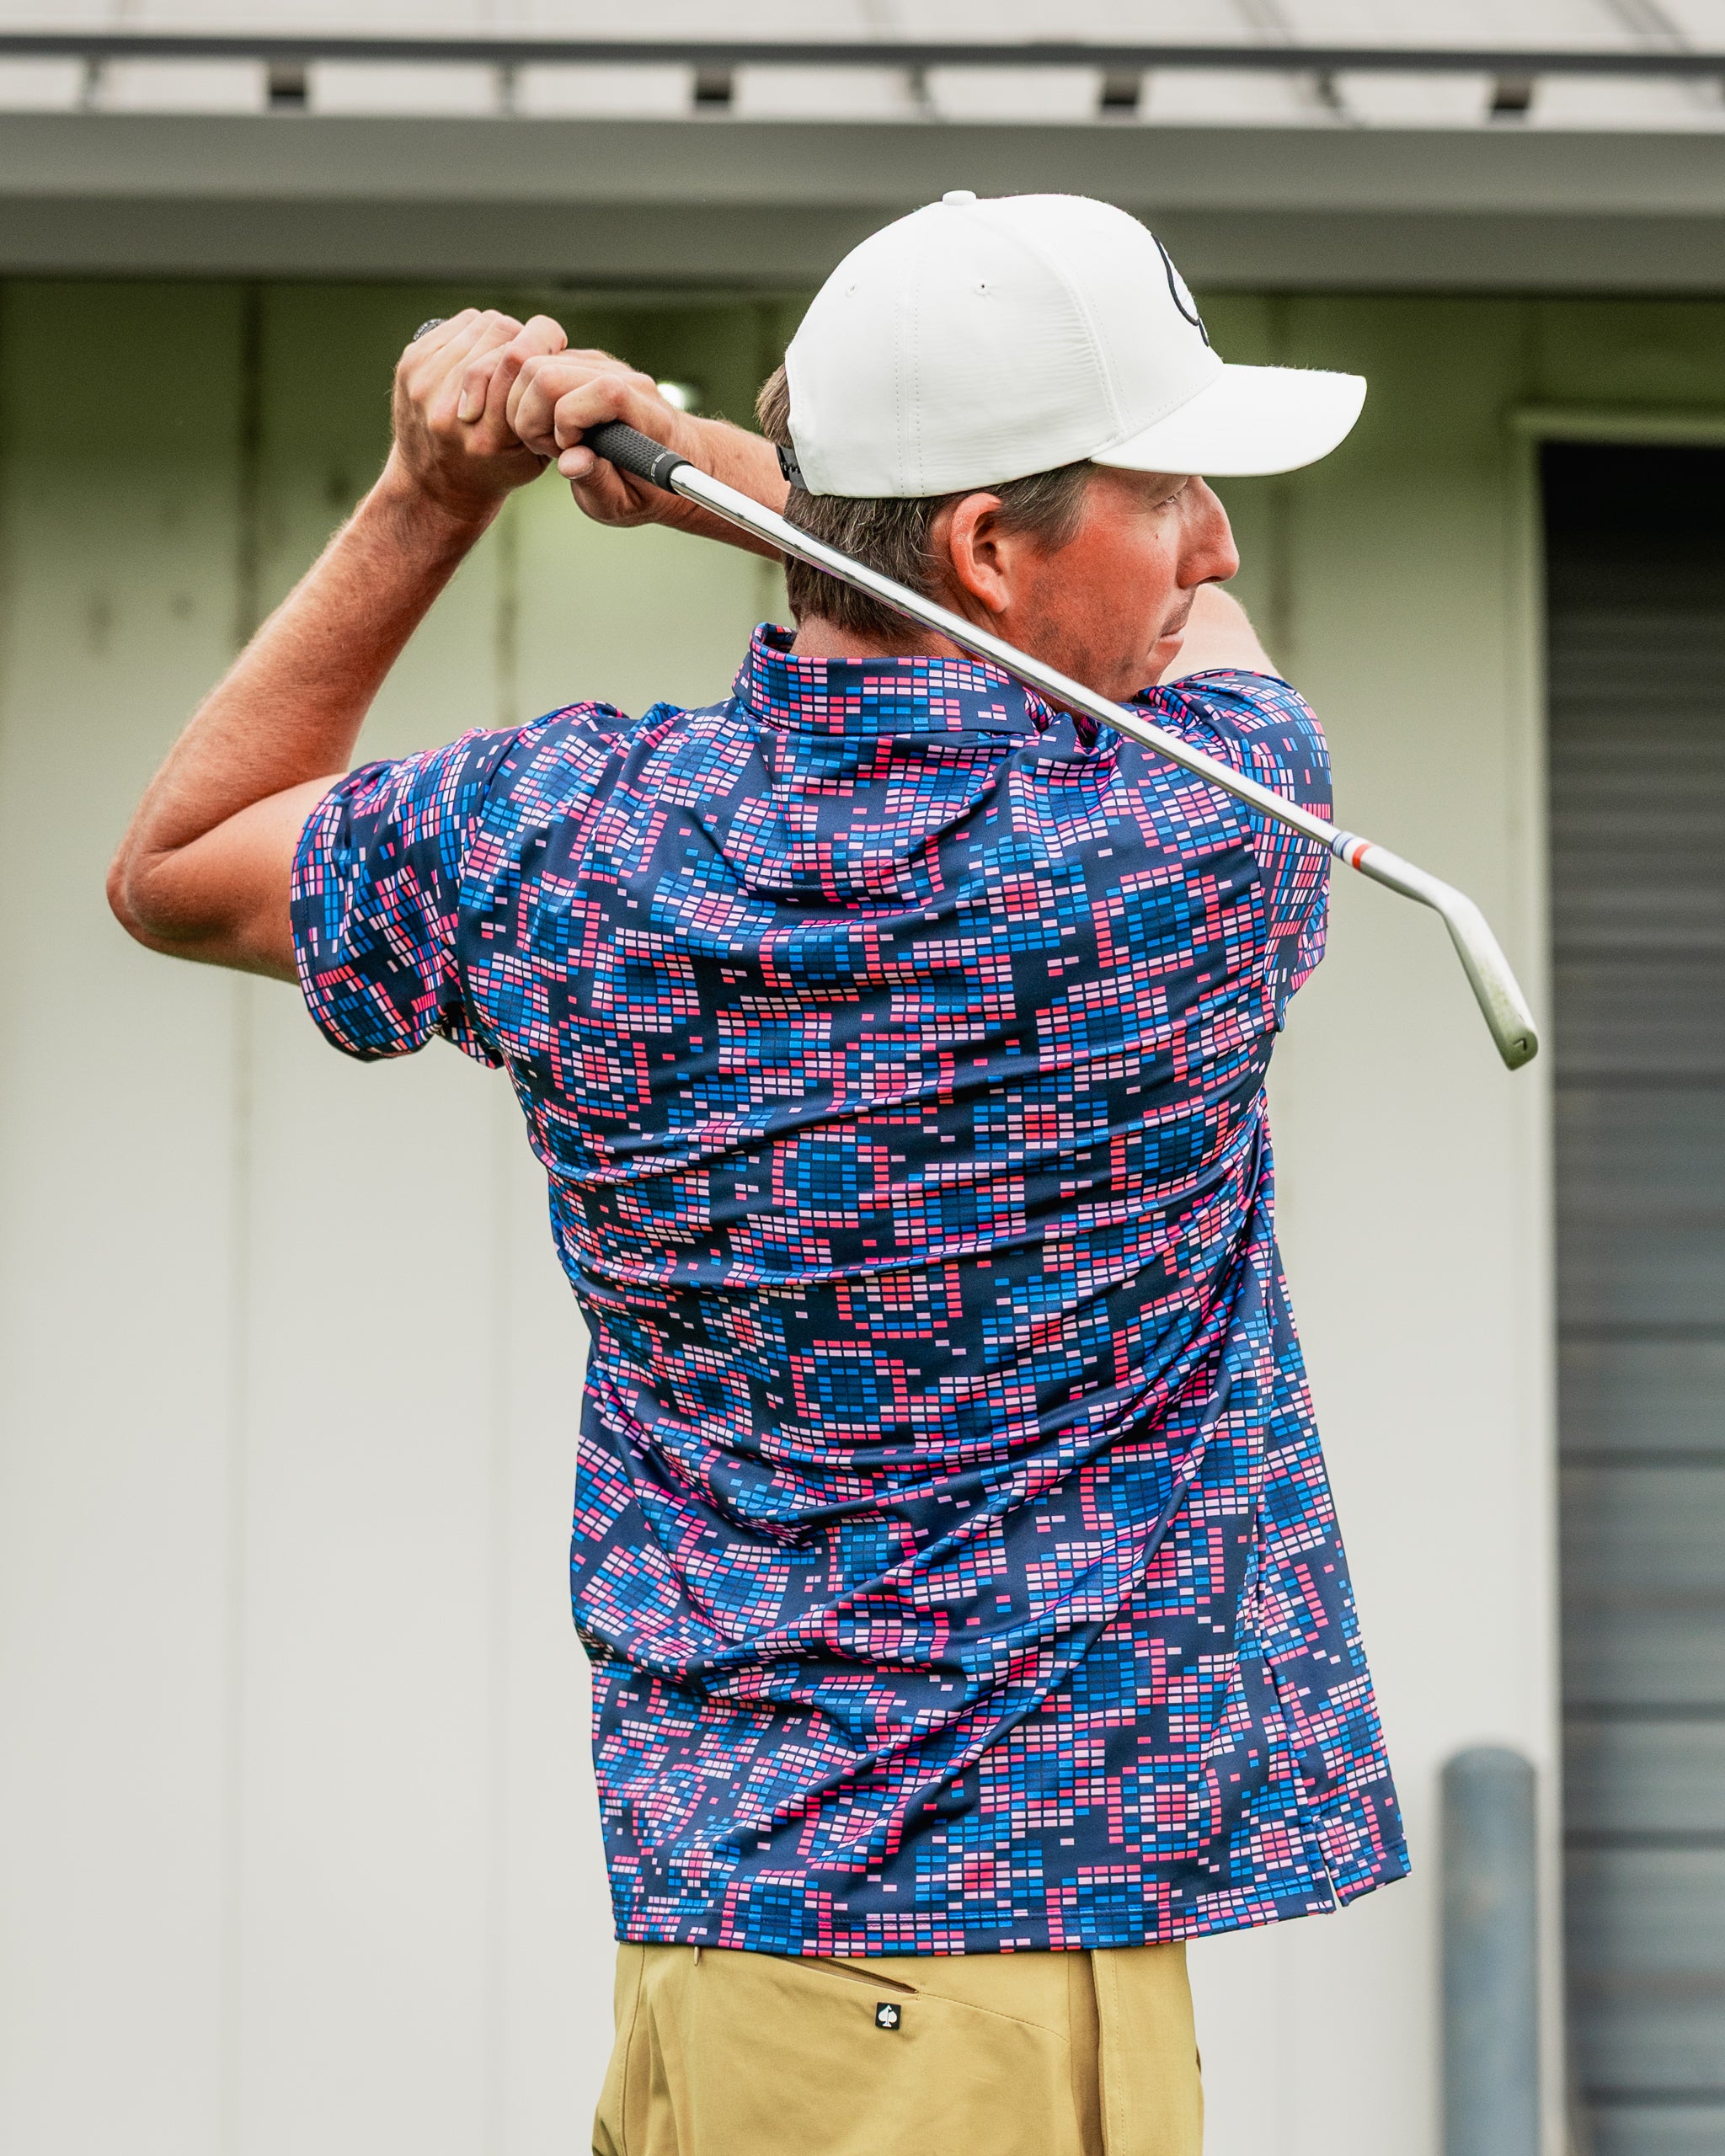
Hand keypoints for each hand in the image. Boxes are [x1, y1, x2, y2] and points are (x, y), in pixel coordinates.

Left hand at [385, 309, 569, 524]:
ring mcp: (424, 386)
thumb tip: (560, 361)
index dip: (544, 342)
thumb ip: (550, 418)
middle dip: (522, 338)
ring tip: (508, 356)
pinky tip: (484, 352)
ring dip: (499, 335)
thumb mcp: (535, 457)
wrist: (435, 485)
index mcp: (486, 437)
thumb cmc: (495, 469)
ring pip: (479, 324)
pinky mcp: (410, 366)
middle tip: (531, 354)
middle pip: (500, 334)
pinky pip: (456, 324)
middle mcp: (449, 411)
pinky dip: (475, 332)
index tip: (555, 348)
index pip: (519, 360)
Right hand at [506, 351, 708, 528]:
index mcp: (645, 414)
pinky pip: (537, 366)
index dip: (569, 423)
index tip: (571, 452)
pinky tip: (553, 425)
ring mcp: (602, 365)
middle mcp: (624, 378)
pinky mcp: (583, 362)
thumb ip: (598, 483)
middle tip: (553, 450)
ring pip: (535, 366)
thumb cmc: (644, 488)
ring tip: (554, 439)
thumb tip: (570, 462)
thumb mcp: (622, 504)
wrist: (665, 460)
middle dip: (533, 418)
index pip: (602, 392)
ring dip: (529, 409)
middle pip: (549, 374)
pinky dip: (530, 399)